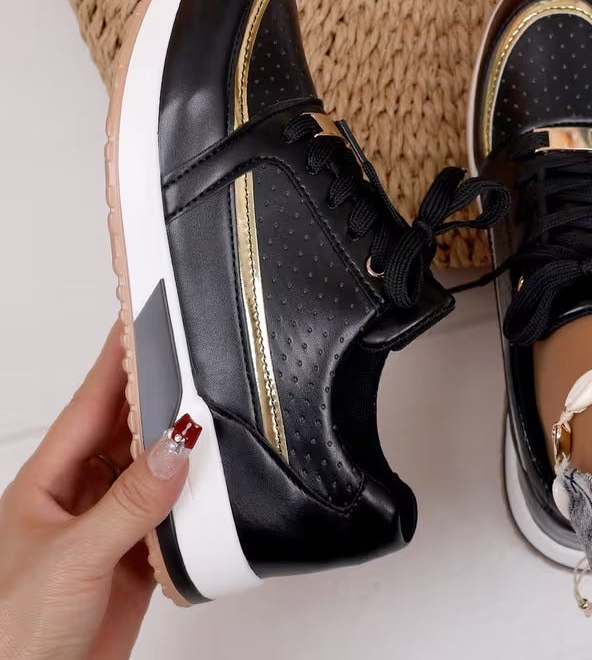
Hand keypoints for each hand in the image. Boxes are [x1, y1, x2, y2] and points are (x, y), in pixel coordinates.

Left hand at [0, 322, 199, 659]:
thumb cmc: (7, 631)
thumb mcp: (72, 555)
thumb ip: (129, 501)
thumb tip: (177, 449)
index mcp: (46, 481)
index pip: (90, 404)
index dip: (116, 361)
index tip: (143, 320)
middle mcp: (78, 498)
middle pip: (127, 433)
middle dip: (159, 402)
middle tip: (196, 369)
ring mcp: (106, 530)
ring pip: (152, 475)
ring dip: (181, 457)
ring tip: (213, 426)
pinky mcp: (132, 563)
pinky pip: (170, 520)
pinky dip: (192, 508)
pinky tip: (210, 494)